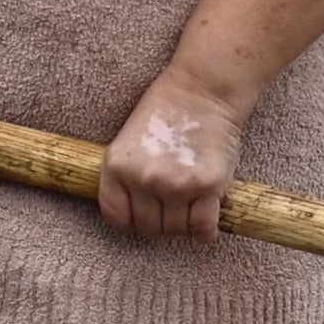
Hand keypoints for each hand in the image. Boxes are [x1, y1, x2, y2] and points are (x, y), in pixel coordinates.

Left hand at [98, 67, 246, 241]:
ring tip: (190, 208)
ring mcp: (175, 184)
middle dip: (161, 223)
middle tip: (173, 208)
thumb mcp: (129, 143)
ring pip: (176, 230)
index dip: (132, 220)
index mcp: (117, 167)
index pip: (117, 218)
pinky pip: (203, 228)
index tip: (144, 214)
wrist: (202, 91)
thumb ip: (127, 178)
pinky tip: (205, 224)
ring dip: (183, 226)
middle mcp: (143, 179)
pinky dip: (205, 232)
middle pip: (149, 227)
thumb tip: (136, 215)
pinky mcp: (206, 186)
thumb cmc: (166, 113)